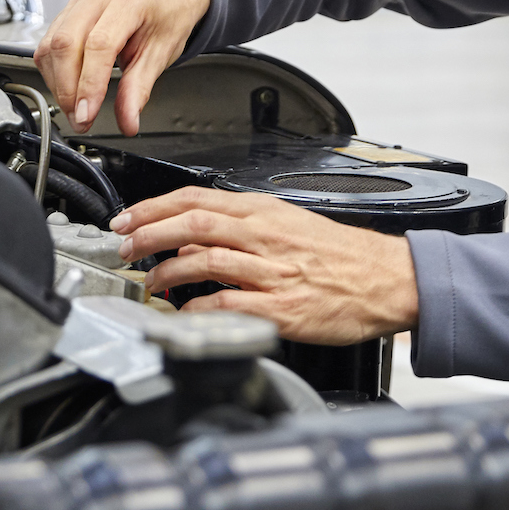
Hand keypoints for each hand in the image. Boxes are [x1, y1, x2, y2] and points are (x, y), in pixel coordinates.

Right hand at [33, 0, 210, 133]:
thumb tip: (127, 120)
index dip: (89, 85)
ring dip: (57, 83)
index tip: (87, 115)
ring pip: (51, 45)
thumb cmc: (166, 17)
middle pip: (66, 44)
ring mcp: (79, 0)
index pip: (98, 45)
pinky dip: (53, 71)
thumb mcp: (161, 54)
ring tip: (75, 108)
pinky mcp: (67, 10)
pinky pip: (48, 42)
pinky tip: (68, 86)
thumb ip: (139, 89)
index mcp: (128, 1)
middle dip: (67, 89)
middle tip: (80, 119)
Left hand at [116, 187, 417, 344]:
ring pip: (206, 259)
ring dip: (168, 270)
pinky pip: (230, 303)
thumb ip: (240, 228)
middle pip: (193, 223)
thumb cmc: (339, 255)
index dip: (153, 207)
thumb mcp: (288, 224)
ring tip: (150, 280)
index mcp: (264, 212)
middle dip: (149, 233)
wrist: (385, 280)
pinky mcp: (282, 307)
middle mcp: (265, 236)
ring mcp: (273, 272)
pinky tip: (184, 311)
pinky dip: (200, 307)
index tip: (125, 218)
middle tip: (123, 245)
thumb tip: (192, 235)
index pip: (196, 198)